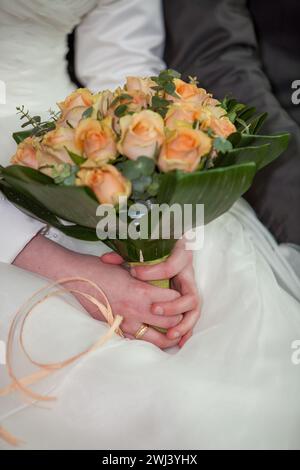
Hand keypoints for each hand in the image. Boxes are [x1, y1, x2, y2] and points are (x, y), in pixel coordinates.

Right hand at [13, 235, 183, 348]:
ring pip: (155, 337)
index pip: (173, 299)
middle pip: (169, 321)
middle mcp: (136, 309)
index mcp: (142, 291)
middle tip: (180, 316)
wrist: (75, 276)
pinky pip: (135, 340)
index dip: (179, 298)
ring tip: (173, 336)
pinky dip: (145, 340)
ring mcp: (125, 321)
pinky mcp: (114, 327)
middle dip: (178, 319)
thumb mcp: (126, 267)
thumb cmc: (99, 268)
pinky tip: (150, 339)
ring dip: (167, 337)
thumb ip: (144, 277)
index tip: (180, 296)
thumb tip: (157, 280)